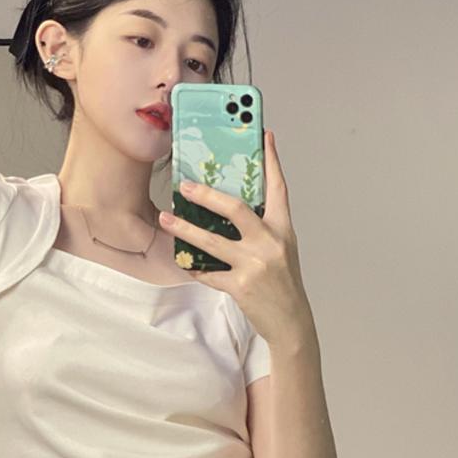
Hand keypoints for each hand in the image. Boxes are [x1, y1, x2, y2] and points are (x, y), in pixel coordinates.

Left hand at [159, 130, 313, 345]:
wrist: (291, 321)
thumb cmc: (283, 283)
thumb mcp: (282, 249)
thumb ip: (263, 227)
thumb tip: (234, 206)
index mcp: (283, 229)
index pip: (279, 188)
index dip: (272, 161)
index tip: (265, 136)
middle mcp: (270, 243)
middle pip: (236, 209)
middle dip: (207, 195)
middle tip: (185, 185)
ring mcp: (254, 265)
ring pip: (212, 241)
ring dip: (185, 228)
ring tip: (166, 218)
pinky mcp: (240, 286)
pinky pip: (208, 272)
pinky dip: (194, 267)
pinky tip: (183, 259)